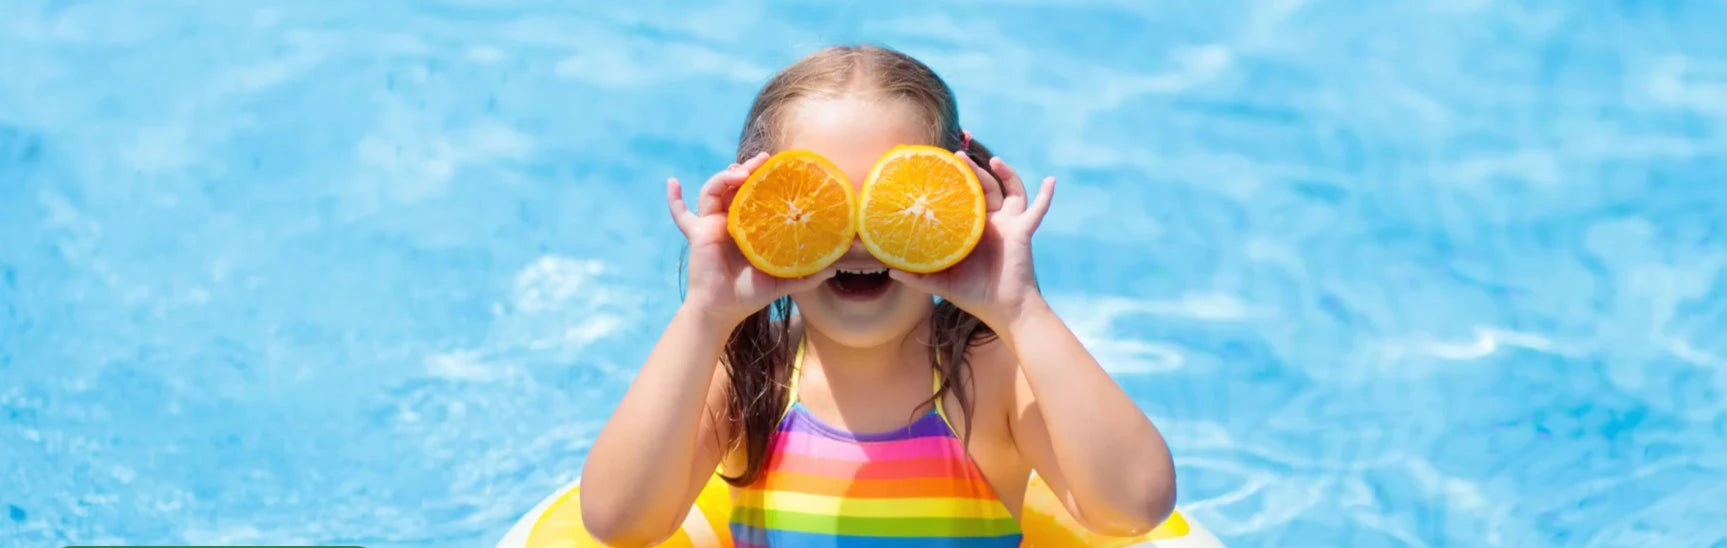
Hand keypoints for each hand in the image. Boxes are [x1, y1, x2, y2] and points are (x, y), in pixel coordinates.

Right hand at [667, 152, 835, 326]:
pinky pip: (681, 214)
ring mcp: (712, 223)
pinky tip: (672, 182)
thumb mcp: (783, 281)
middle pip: (736, 184)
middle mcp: (731, 220)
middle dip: (748, 168)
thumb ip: (807, 274)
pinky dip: (674, 199)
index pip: (756, 193)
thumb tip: (835, 266)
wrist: (723, 309)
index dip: (765, 178)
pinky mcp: (699, 232)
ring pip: (715, 189)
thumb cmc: (750, 294)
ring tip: (740, 172)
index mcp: (750, 226)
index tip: (779, 165)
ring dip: (725, 176)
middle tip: (763, 160)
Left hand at [889, 153, 1055, 329]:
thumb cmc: (974, 295)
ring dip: (1005, 173)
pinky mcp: (1022, 231)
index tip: (940, 163)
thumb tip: (888, 268)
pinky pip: (1038, 210)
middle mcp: (991, 221)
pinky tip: (1052, 180)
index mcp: (972, 228)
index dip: (955, 180)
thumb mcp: (941, 282)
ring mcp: (1009, 224)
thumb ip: (917, 276)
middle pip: (984, 187)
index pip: (963, 197)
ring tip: (995, 160)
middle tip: (957, 156)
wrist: (1003, 310)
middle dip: (973, 169)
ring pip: (1009, 190)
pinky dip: (1047, 196)